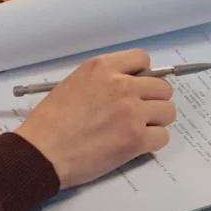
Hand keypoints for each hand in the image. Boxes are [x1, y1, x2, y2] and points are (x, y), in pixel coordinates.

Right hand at [14, 49, 176, 188]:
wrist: (42, 152)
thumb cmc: (49, 123)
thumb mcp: (72, 84)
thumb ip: (101, 81)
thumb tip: (125, 87)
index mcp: (102, 68)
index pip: (142, 59)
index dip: (143, 75)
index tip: (136, 87)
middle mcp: (121, 85)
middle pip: (162, 87)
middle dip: (153, 100)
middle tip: (137, 114)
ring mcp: (132, 112)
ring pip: (168, 112)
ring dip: (156, 121)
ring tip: (136, 130)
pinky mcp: (136, 138)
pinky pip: (162, 137)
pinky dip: (152, 142)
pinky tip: (134, 146)